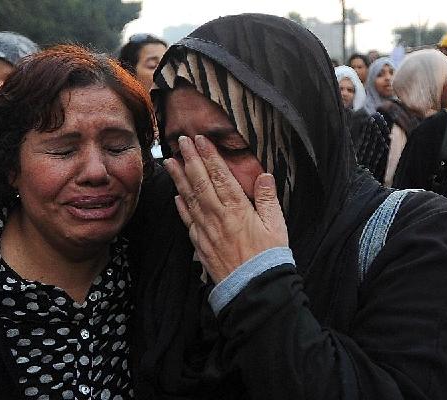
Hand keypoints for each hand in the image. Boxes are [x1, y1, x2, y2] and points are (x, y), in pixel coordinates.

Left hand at [163, 135, 287, 282]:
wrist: (253, 288)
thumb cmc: (268, 257)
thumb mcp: (277, 225)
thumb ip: (269, 199)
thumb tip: (264, 176)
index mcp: (237, 208)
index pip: (220, 176)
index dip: (209, 156)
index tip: (200, 140)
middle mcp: (218, 216)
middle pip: (200, 182)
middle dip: (190, 159)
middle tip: (181, 141)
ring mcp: (206, 230)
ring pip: (189, 199)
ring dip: (178, 179)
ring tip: (169, 162)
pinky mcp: (200, 244)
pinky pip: (187, 221)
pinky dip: (181, 206)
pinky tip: (176, 196)